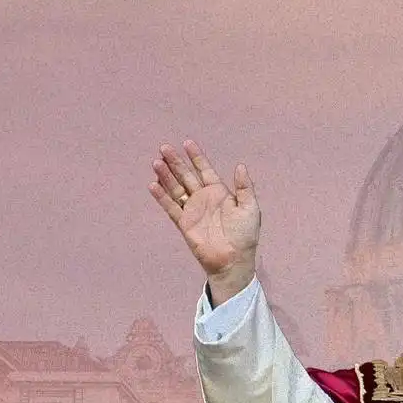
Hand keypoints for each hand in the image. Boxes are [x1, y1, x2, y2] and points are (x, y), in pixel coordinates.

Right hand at [149, 140, 260, 289]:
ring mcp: (192, 210)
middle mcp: (203, 198)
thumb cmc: (245, 234)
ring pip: (176, 189)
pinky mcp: (184, 223)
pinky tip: (153, 184)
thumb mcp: (250, 208)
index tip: (187, 143)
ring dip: (166, 176)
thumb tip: (240, 166)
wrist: (234, 259)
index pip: (205, 170)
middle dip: (175, 162)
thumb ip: (244, 187)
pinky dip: (162, 197)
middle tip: (164, 148)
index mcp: (219, 192)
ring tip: (156, 162)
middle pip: (186, 176)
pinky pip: (171, 207)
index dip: (196, 157)